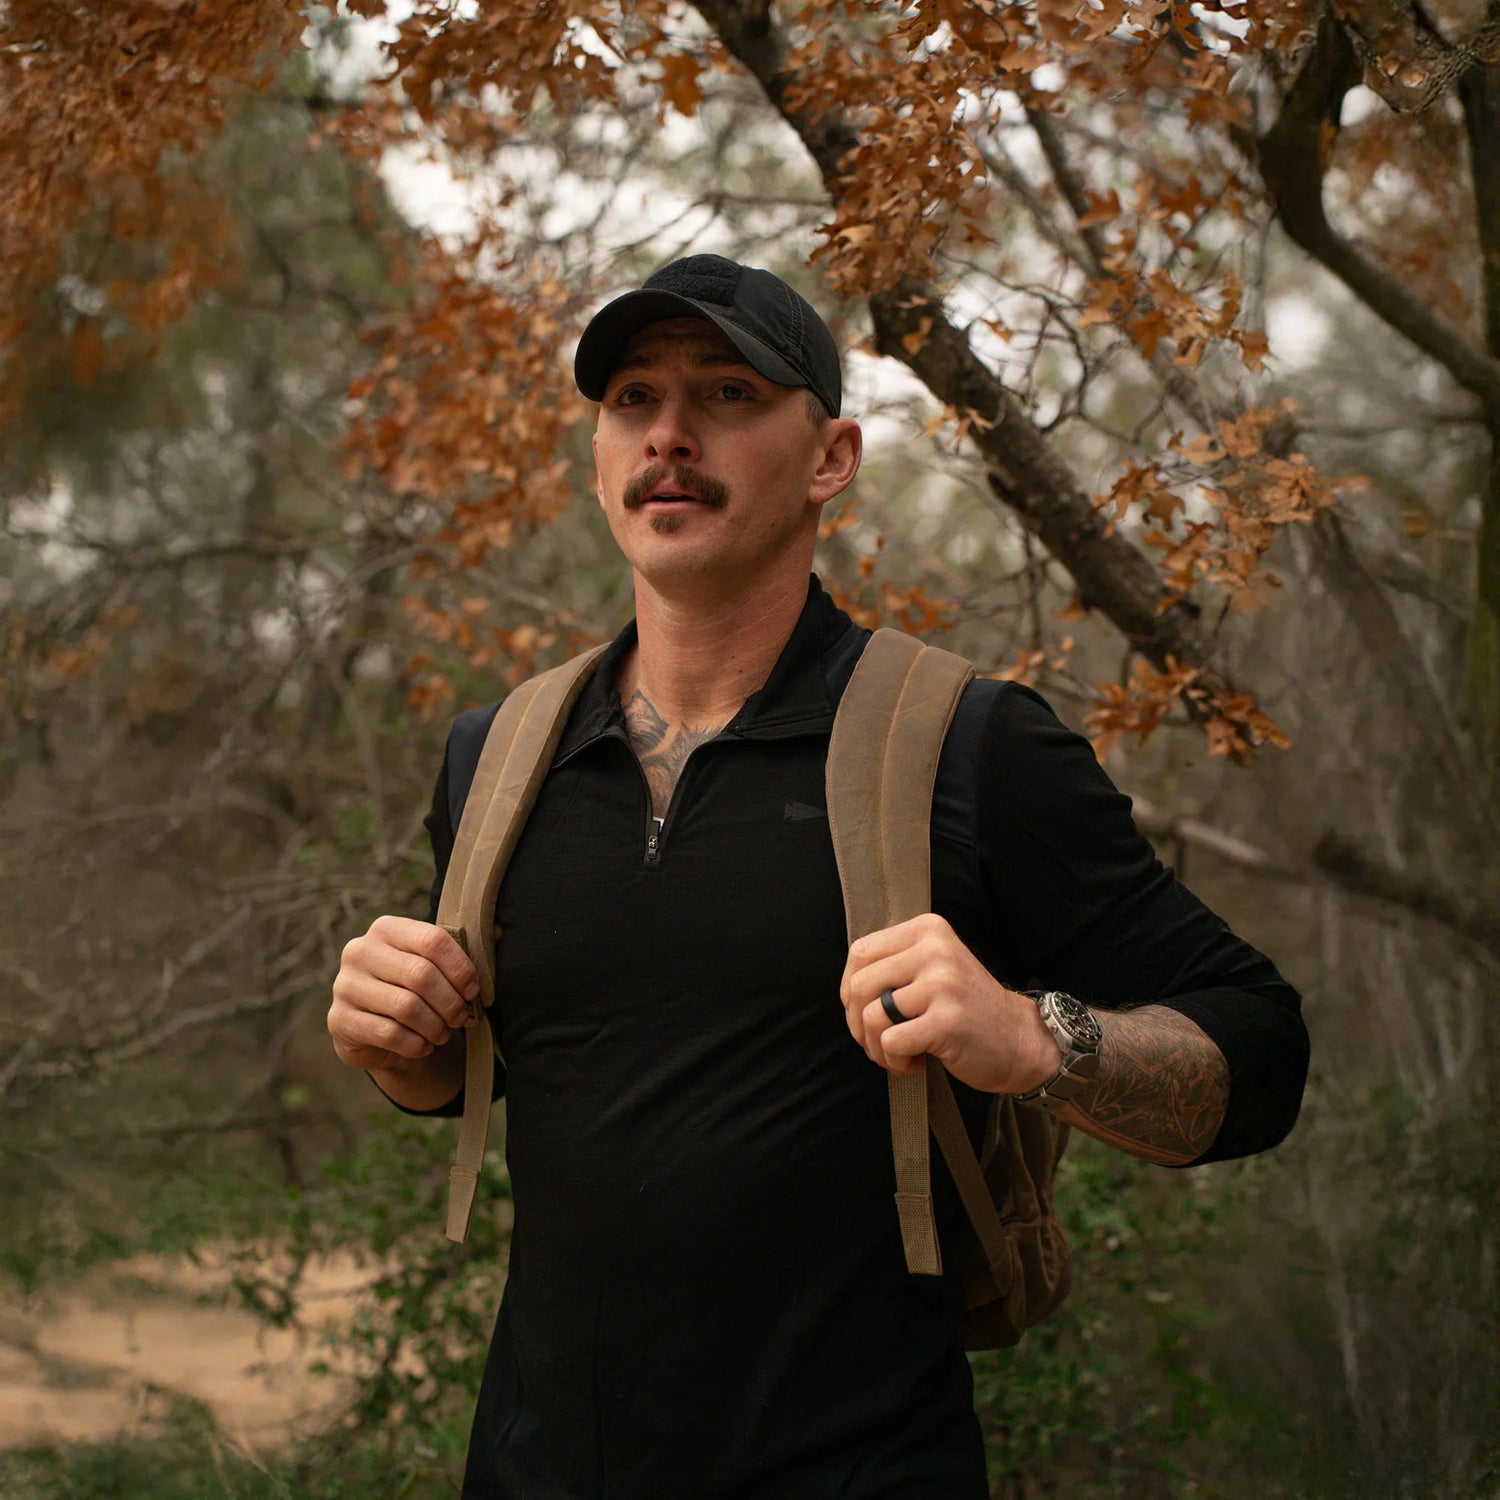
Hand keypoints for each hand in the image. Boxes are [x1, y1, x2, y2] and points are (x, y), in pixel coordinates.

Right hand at [328, 915, 477, 1073]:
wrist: (377, 1030)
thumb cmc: (414, 990)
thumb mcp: (436, 965)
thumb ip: (465, 948)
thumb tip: (503, 931)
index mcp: (386, 929)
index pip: (433, 940)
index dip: (461, 968)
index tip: (473, 991)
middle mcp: (359, 951)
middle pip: (421, 975)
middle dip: (450, 1002)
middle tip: (461, 1017)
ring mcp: (345, 986)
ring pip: (406, 1007)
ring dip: (435, 1026)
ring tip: (443, 1033)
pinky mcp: (340, 1020)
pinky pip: (390, 1034)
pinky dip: (416, 1044)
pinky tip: (424, 1045)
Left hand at [838, 913, 1060, 1093]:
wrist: (1020, 1039)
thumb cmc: (966, 1008)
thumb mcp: (934, 967)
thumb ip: (895, 964)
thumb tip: (846, 989)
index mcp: (927, 930)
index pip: (860, 952)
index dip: (850, 988)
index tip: (865, 1011)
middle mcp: (934, 950)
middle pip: (859, 986)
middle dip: (858, 1023)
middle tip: (879, 1041)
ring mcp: (942, 984)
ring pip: (871, 1016)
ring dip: (875, 1047)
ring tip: (898, 1054)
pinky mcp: (947, 1021)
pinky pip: (891, 1042)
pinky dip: (894, 1062)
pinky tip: (915, 1063)